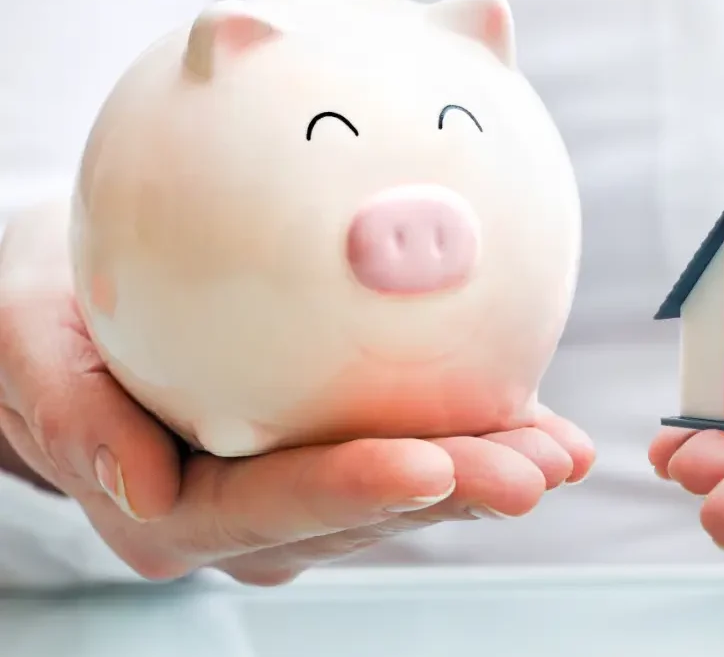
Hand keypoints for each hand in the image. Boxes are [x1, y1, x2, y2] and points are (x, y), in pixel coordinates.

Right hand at [0, 202, 593, 584]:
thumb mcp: (22, 345)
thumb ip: (70, 416)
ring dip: (484, 473)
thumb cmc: (41, 318)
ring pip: (402, 496)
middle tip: (533, 468)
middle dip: (452, 491)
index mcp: (170, 510)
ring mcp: (294, 500)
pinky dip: (479, 441)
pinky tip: (545, 432)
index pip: (270, 506)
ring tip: (558, 452)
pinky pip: (414, 457)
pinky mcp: (331, 462)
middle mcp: (244, 521)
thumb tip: (136, 485)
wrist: (73, 315)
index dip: (351, 490)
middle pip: (358, 512)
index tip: (428, 464)